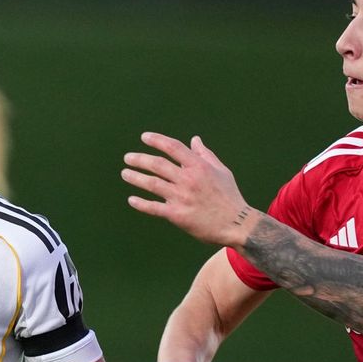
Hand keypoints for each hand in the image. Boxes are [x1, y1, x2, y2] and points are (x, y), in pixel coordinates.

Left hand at [123, 132, 256, 246]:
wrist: (237, 224)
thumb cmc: (230, 197)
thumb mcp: (221, 171)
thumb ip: (205, 155)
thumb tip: (194, 139)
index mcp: (199, 167)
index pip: (173, 148)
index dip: (157, 140)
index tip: (144, 137)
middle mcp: (188, 180)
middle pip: (158, 164)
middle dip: (140, 159)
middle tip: (128, 157)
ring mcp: (181, 197)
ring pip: (152, 184)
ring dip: (136, 177)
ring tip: (125, 173)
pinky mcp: (177, 215)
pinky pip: (154, 208)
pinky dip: (141, 203)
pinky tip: (132, 200)